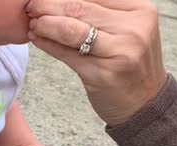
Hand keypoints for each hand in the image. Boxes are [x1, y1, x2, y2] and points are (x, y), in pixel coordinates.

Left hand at [27, 0, 167, 125]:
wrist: (145, 103)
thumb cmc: (129, 62)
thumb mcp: (126, 29)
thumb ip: (99, 12)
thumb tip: (57, 1)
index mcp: (140, 10)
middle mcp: (133, 28)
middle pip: (79, 7)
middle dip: (48, 5)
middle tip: (31, 6)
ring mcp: (119, 52)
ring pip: (70, 29)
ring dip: (45, 24)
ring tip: (33, 23)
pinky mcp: (102, 74)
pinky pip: (67, 54)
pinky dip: (48, 44)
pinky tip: (37, 39)